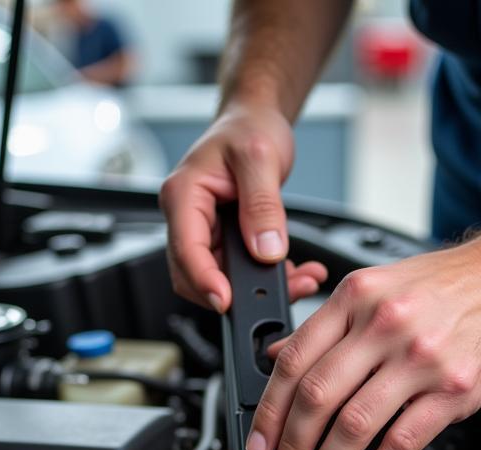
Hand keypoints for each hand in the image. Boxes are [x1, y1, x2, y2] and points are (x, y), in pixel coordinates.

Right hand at [159, 101, 327, 312]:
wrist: (256, 119)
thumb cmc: (249, 127)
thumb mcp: (259, 158)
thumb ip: (262, 206)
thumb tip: (265, 249)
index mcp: (183, 195)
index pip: (185, 249)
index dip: (204, 280)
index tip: (226, 300)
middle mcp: (187, 217)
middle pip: (195, 274)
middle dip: (234, 291)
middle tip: (279, 293)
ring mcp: (204, 232)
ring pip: (220, 278)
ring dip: (257, 287)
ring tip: (298, 280)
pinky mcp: (223, 241)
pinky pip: (238, 271)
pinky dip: (267, 277)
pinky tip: (294, 272)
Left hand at [245, 235, 480, 449]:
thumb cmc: (451, 283)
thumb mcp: (377, 286)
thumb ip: (328, 325)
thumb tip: (280, 358)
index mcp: (356, 297)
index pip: (293, 360)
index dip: (268, 411)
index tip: (260, 442)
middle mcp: (383, 324)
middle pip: (316, 398)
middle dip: (291, 448)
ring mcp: (419, 357)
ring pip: (353, 425)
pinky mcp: (454, 388)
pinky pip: (403, 441)